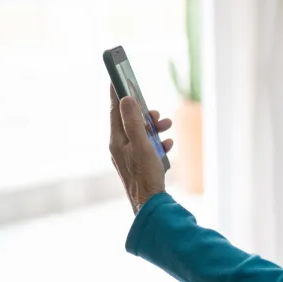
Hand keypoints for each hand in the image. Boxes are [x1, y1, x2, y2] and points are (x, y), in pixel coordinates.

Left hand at [109, 85, 173, 213]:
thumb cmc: (145, 175)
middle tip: (157, 114)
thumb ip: (133, 121)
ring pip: (141, 133)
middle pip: (130, 121)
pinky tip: (167, 145)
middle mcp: (120, 147)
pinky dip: (158, 142)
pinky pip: (148, 146)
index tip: (117, 77)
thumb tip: (126, 99)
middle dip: (145, 114)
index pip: (115, 111)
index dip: (116, 93)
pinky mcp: (139, 164)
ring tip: (167, 128)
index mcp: (116, 140)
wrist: (150, 204)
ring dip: (155, 128)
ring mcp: (129, 156)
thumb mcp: (141, 144)